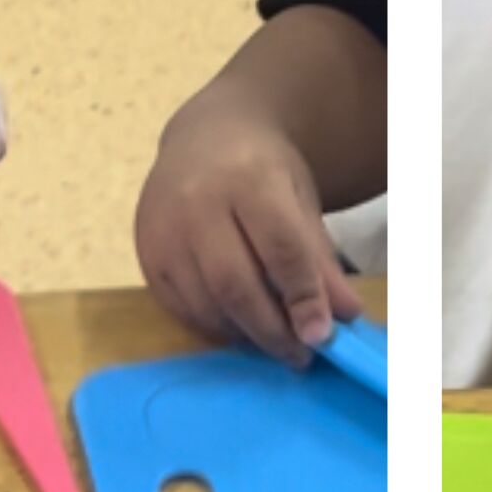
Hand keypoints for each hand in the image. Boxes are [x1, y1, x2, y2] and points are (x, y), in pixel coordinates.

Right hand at [135, 93, 363, 367]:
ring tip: (273, 339)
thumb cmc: (260, 168)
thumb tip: (345, 316)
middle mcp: (197, 201)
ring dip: (244, 333)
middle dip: (271, 328)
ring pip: (205, 303)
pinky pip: (180, 308)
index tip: (323, 335)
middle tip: (300, 354)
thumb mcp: (299, 198)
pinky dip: (215, 327)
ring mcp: (163, 228)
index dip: (304, 296)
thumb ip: (319, 258)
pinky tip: (238, 324)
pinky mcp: (145, 253)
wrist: (204, 137)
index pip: (279, 246)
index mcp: (248, 177)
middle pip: (234, 283)